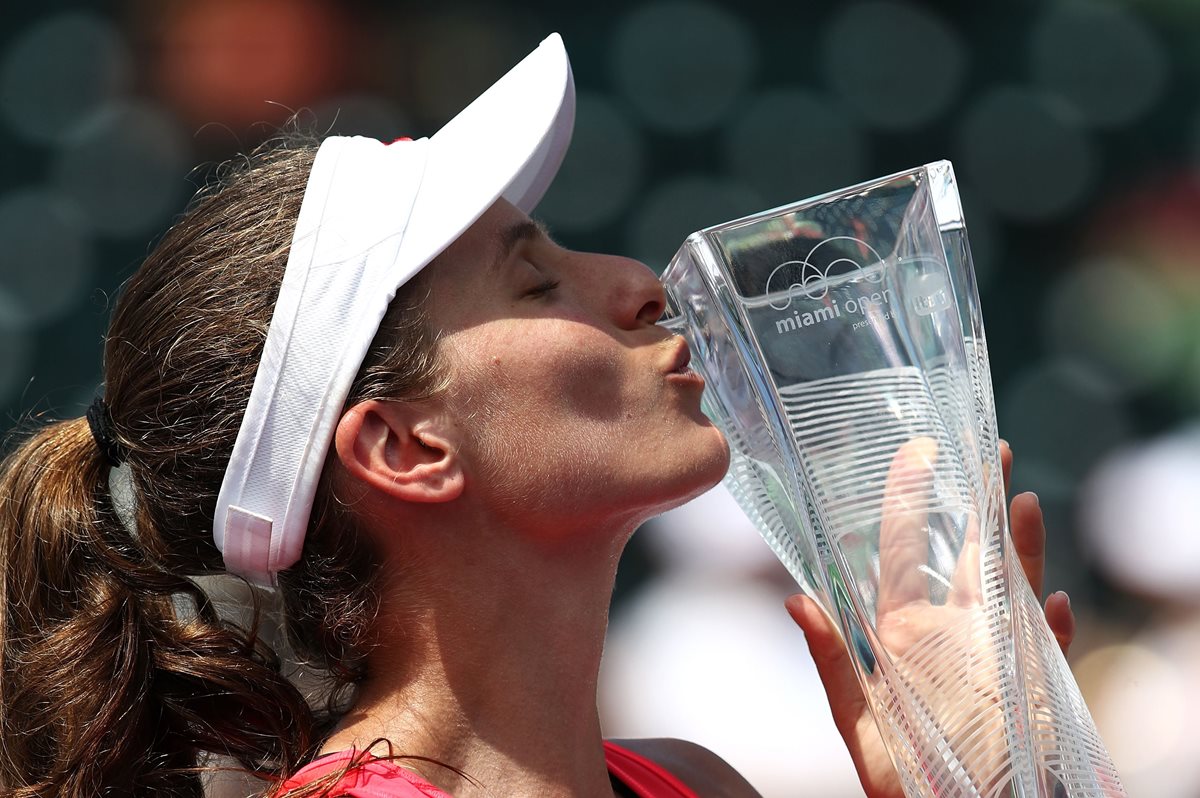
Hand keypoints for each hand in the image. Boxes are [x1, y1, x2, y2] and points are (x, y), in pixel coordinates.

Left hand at [786, 440, 1075, 797]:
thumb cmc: (896, 776)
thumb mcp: (858, 721)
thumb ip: (834, 662)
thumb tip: (796, 601)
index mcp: (905, 632)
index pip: (905, 553)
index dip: (909, 502)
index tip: (916, 452)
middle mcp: (953, 633)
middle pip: (970, 554)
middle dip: (980, 502)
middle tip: (990, 449)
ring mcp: (996, 656)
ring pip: (1013, 587)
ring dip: (1021, 548)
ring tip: (1023, 502)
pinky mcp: (1033, 689)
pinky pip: (1047, 652)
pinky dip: (1050, 630)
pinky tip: (1052, 603)